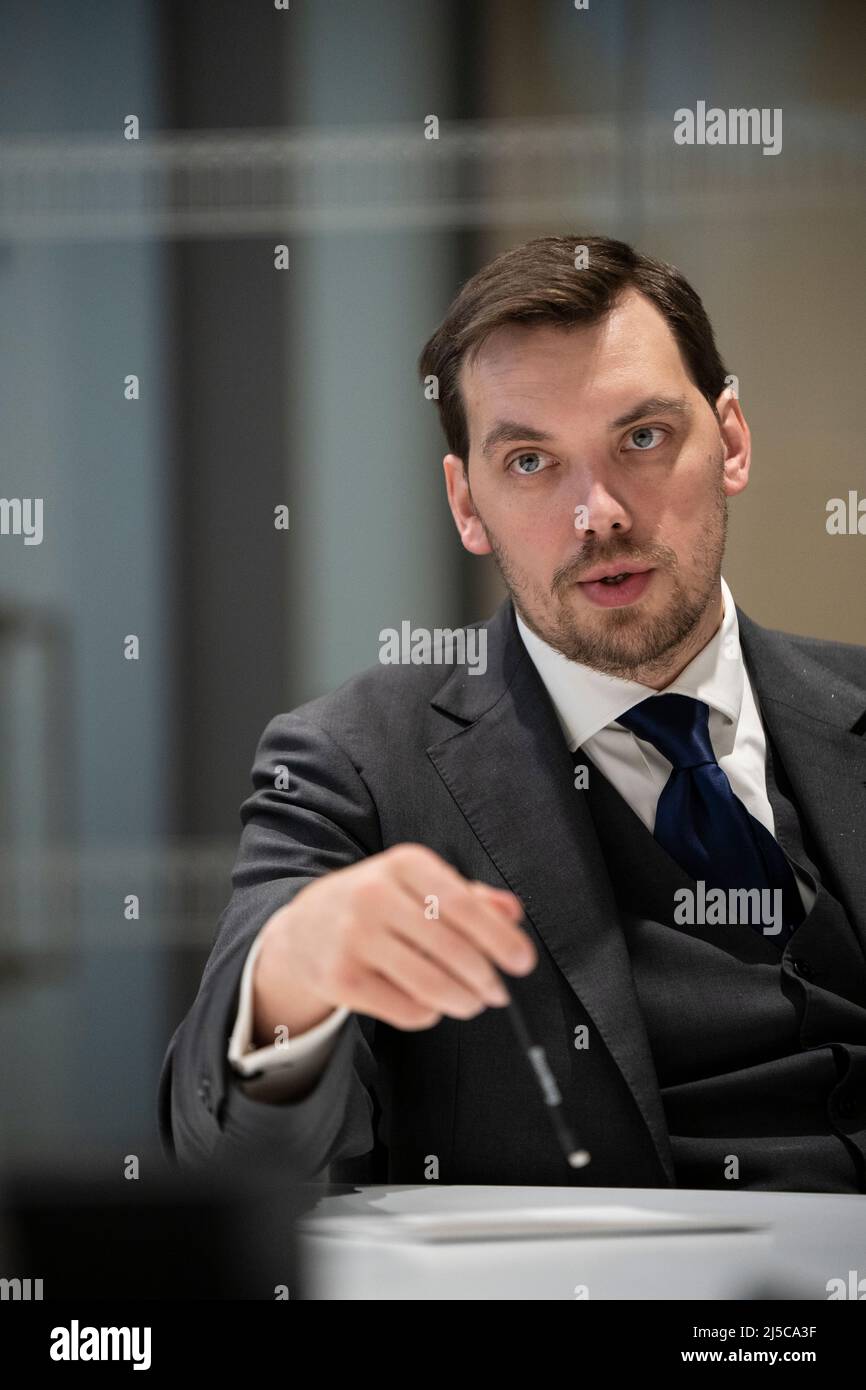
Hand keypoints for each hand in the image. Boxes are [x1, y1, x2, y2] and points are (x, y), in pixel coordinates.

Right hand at [252, 843, 536, 1039]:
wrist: (304, 927)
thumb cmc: (376, 902)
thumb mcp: (418, 883)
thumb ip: (469, 895)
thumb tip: (512, 912)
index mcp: (403, 863)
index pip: (464, 905)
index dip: (500, 939)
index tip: (523, 962)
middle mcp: (375, 895)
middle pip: (452, 950)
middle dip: (486, 979)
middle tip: (499, 991)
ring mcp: (354, 938)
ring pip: (431, 986)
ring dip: (464, 1002)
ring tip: (472, 1002)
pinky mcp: (341, 979)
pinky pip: (406, 1010)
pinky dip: (429, 1013)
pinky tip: (429, 1003)